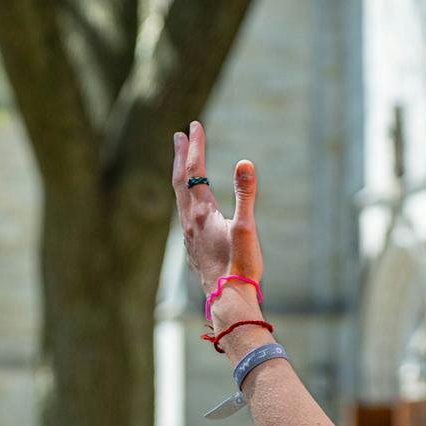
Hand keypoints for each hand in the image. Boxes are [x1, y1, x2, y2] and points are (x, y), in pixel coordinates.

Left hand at [171, 122, 262, 313]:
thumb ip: (245, 193)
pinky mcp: (192, 249)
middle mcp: (189, 222)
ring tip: (181, 165)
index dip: (195, 146)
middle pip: (179, 181)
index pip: (194, 170)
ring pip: (179, 199)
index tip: (194, 125)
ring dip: (180, 177)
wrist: (228, 300)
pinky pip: (183, 216)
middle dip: (180, 155)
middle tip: (178, 135)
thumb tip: (244, 162)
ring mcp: (188, 237)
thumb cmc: (240, 266)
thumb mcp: (247, 227)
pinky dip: (184, 199)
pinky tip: (189, 206)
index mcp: (202, 212)